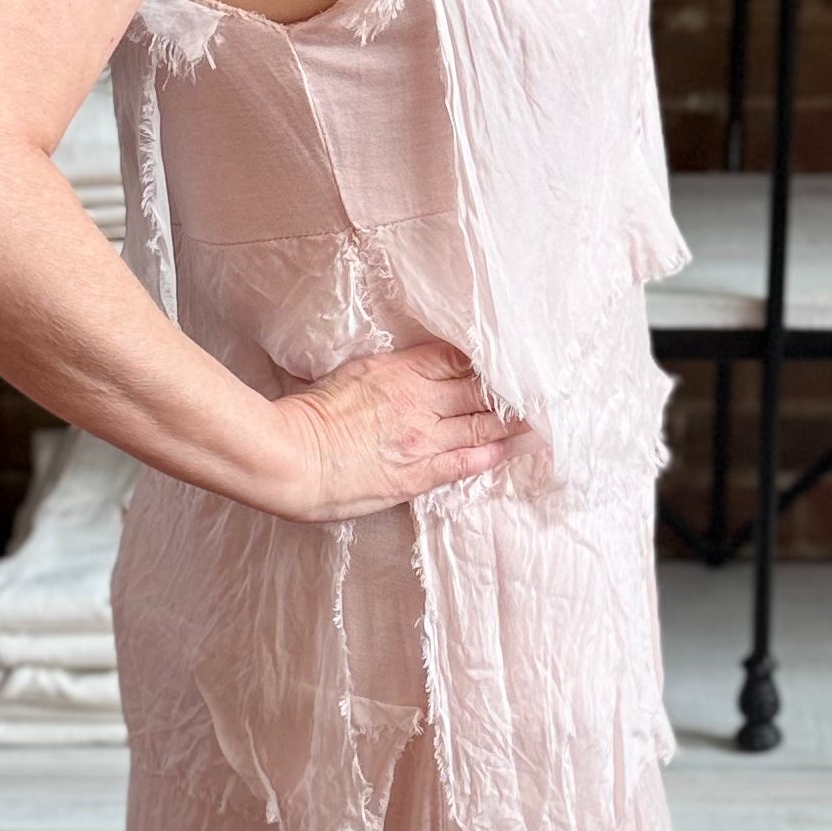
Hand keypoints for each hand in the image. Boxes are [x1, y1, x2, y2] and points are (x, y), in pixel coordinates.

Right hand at [259, 339, 523, 521]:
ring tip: (539, 415)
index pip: (456, 357)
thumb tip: (399, 369)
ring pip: (480, 421)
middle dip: (509, 387)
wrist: (291, 458)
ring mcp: (422, 437)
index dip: (485, 359)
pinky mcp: (418, 472)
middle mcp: (418, 400)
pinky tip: (513, 447)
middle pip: (478, 388)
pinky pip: (466, 460)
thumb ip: (383, 371)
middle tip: (540, 385)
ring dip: (513, 419)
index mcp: (399, 371)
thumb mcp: (349, 374)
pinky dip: (493, 452)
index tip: (506, 359)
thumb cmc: (306, 415)